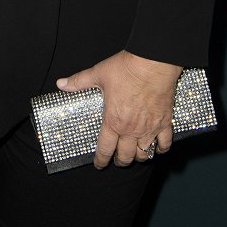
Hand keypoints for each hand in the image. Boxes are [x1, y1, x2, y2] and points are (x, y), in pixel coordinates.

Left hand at [56, 50, 181, 168]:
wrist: (153, 63)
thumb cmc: (126, 69)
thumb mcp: (98, 74)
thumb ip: (79, 81)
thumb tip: (61, 83)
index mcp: (113, 121)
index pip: (105, 149)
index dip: (101, 160)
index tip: (99, 164)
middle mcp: (131, 129)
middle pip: (125, 156)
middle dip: (120, 161)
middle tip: (117, 160)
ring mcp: (149, 128)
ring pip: (144, 153)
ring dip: (139, 157)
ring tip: (135, 154)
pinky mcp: (164, 121)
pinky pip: (164, 143)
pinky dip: (161, 149)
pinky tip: (157, 148)